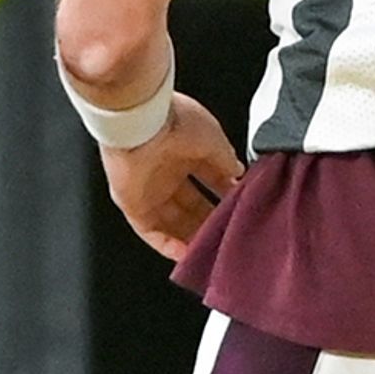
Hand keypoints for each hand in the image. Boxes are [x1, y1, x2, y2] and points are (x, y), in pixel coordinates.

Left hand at [102, 92, 243, 261]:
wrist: (141, 122)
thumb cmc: (173, 118)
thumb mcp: (215, 140)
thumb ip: (227, 161)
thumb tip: (240, 174)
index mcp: (185, 148)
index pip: (211, 179)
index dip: (227, 195)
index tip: (243, 207)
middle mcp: (165, 169)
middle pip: (191, 205)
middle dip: (211, 221)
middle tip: (229, 234)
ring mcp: (147, 187)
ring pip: (172, 221)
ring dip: (191, 237)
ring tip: (213, 250)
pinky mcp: (131, 202)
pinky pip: (149, 231)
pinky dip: (167, 245)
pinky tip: (186, 254)